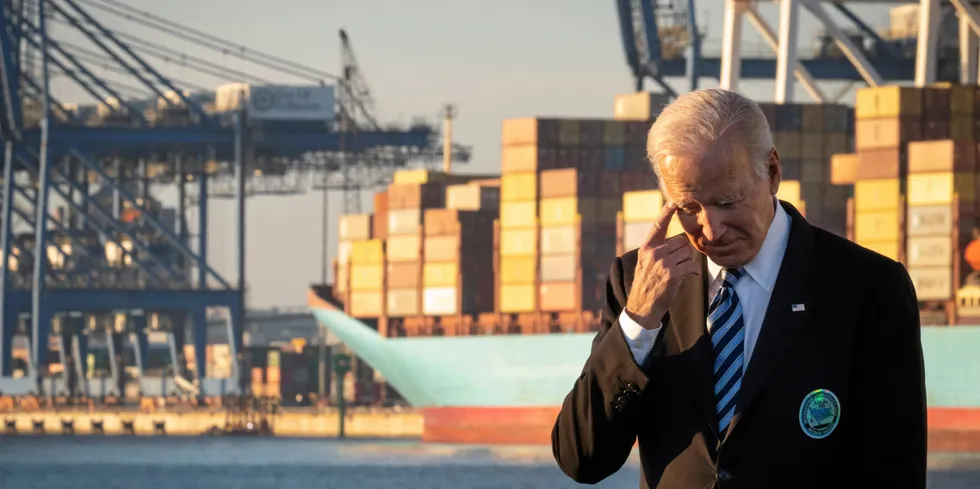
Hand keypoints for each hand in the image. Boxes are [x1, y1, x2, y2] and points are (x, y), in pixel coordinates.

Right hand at [624, 201, 699, 328]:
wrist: (642, 307)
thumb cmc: (647, 284)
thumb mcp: (646, 263)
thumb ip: (658, 250)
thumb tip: (679, 243)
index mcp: (647, 248)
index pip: (658, 226)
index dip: (666, 213)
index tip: (674, 201)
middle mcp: (653, 253)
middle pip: (681, 242)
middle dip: (684, 253)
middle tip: (678, 264)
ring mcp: (662, 263)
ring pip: (687, 254)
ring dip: (687, 263)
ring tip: (678, 273)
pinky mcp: (671, 274)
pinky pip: (690, 265)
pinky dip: (692, 272)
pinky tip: (687, 277)